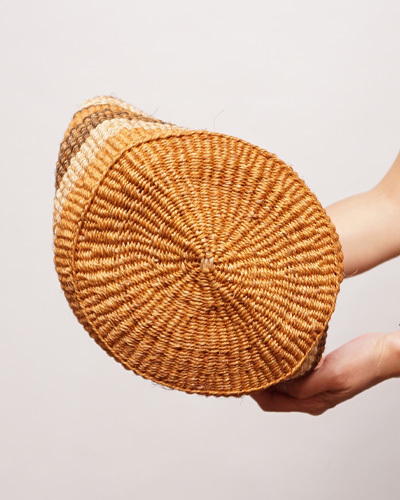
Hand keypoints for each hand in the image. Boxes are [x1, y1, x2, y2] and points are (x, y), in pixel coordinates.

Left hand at [250, 331, 397, 415]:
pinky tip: (275, 352)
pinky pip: (293, 370)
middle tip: (241, 364)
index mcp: (312, 402)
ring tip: (253, 356)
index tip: (239, 377)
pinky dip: (281, 364)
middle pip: (273, 394)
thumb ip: (303, 385)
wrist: (383, 352)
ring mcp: (314, 383)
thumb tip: (277, 387)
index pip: (272, 403)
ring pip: (282, 382)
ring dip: (268, 371)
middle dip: (256, 382)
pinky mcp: (318, 370)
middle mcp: (310, 396)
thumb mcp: (330, 375)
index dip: (254, 392)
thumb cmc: (362, 365)